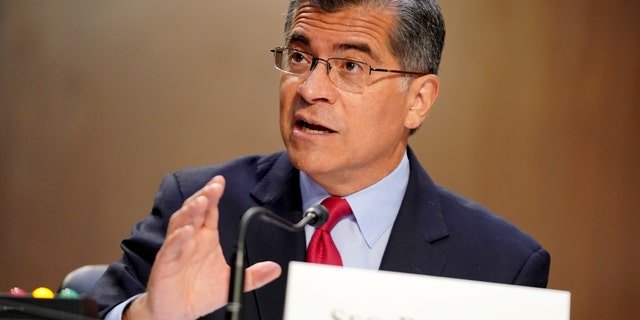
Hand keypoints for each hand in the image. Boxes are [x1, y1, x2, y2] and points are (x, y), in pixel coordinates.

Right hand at [124, 175, 281, 319]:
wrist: (176, 312)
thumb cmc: (199, 293)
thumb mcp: (232, 282)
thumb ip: (253, 275)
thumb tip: (275, 268)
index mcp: (205, 238)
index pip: (210, 211)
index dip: (214, 195)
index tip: (220, 182)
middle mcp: (191, 240)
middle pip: (195, 211)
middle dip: (204, 197)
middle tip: (214, 187)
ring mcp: (177, 249)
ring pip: (181, 223)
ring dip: (190, 211)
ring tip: (202, 201)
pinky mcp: (165, 263)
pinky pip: (171, 247)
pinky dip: (178, 238)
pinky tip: (187, 231)